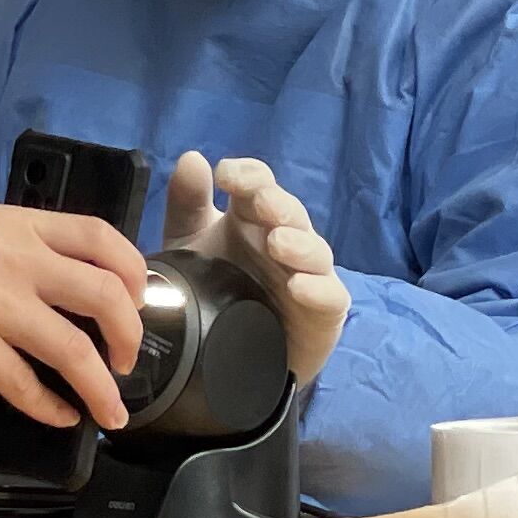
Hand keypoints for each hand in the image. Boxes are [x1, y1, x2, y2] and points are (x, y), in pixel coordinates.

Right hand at [0, 205, 146, 429]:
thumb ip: (17, 248)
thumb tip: (42, 278)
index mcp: (30, 230)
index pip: (101, 239)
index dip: (132, 269)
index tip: (137, 295)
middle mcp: (28, 267)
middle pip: (105, 296)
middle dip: (129, 333)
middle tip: (126, 358)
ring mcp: (3, 308)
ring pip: (73, 350)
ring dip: (101, 387)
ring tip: (111, 412)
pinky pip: (22, 383)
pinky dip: (48, 406)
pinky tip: (61, 416)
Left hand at [168, 151, 352, 382]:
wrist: (226, 359)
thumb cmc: (214, 291)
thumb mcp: (190, 246)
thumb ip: (187, 205)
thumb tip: (192, 158)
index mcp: (254, 218)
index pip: (260, 184)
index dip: (248, 175)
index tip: (224, 175)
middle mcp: (286, 240)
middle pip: (290, 214)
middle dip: (277, 205)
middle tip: (260, 203)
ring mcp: (310, 275)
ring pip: (315, 252)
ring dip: (299, 243)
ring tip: (277, 242)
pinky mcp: (324, 314)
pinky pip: (331, 297)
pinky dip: (318, 290)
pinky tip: (298, 286)